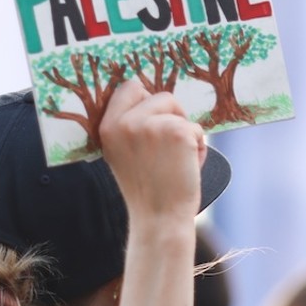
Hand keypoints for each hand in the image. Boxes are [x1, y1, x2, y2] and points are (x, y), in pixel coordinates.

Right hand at [98, 79, 204, 223]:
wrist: (159, 218)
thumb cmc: (146, 189)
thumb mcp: (122, 154)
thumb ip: (128, 126)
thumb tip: (148, 96)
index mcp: (108, 127)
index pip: (129, 87)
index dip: (146, 99)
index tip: (155, 118)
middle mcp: (125, 122)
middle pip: (159, 95)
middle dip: (170, 113)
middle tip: (170, 143)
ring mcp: (150, 125)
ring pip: (179, 111)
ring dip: (184, 131)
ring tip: (176, 159)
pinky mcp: (176, 131)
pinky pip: (196, 127)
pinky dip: (197, 146)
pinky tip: (186, 167)